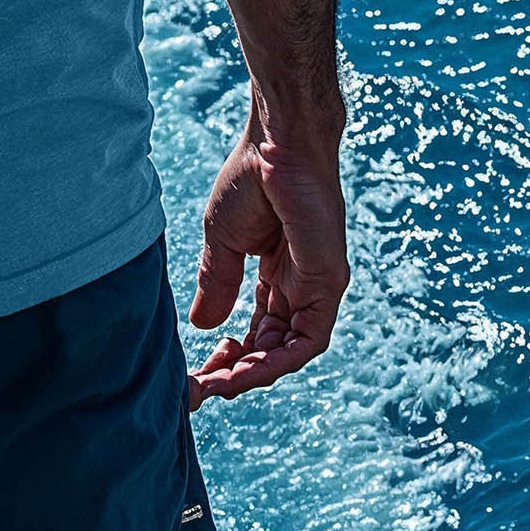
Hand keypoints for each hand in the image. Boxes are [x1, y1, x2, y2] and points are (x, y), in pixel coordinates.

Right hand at [187, 106, 345, 404]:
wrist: (276, 143)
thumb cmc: (251, 178)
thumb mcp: (222, 241)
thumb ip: (217, 283)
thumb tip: (203, 326)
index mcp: (276, 275)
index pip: (258, 331)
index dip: (230, 355)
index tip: (200, 370)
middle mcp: (300, 287)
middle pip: (272, 348)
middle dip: (237, 372)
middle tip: (203, 387)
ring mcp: (317, 288)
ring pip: (290, 353)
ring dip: (253, 374)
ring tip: (218, 384)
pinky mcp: (329, 284)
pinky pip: (308, 342)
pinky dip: (276, 363)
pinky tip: (243, 370)